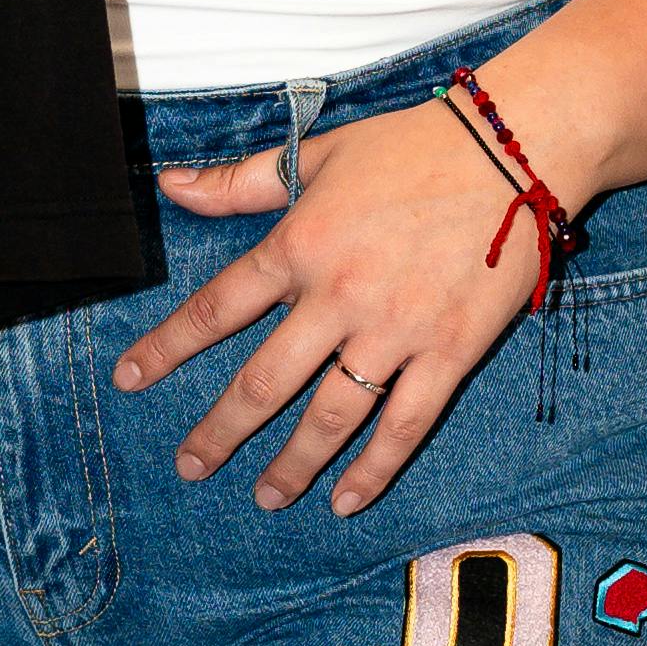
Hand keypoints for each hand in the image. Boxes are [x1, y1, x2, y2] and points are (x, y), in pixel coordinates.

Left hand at [115, 97, 557, 518]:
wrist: (516, 146)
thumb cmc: (416, 145)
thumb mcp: (319, 154)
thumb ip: (243, 181)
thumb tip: (171, 185)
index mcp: (300, 245)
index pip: (215, 308)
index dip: (167, 348)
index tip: (130, 380)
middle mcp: (338, 297)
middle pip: (263, 381)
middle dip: (219, 430)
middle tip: (190, 465)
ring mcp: (395, 331)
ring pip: (329, 417)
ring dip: (291, 464)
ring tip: (265, 496)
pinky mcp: (449, 352)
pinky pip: (405, 425)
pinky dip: (374, 469)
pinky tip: (346, 500)